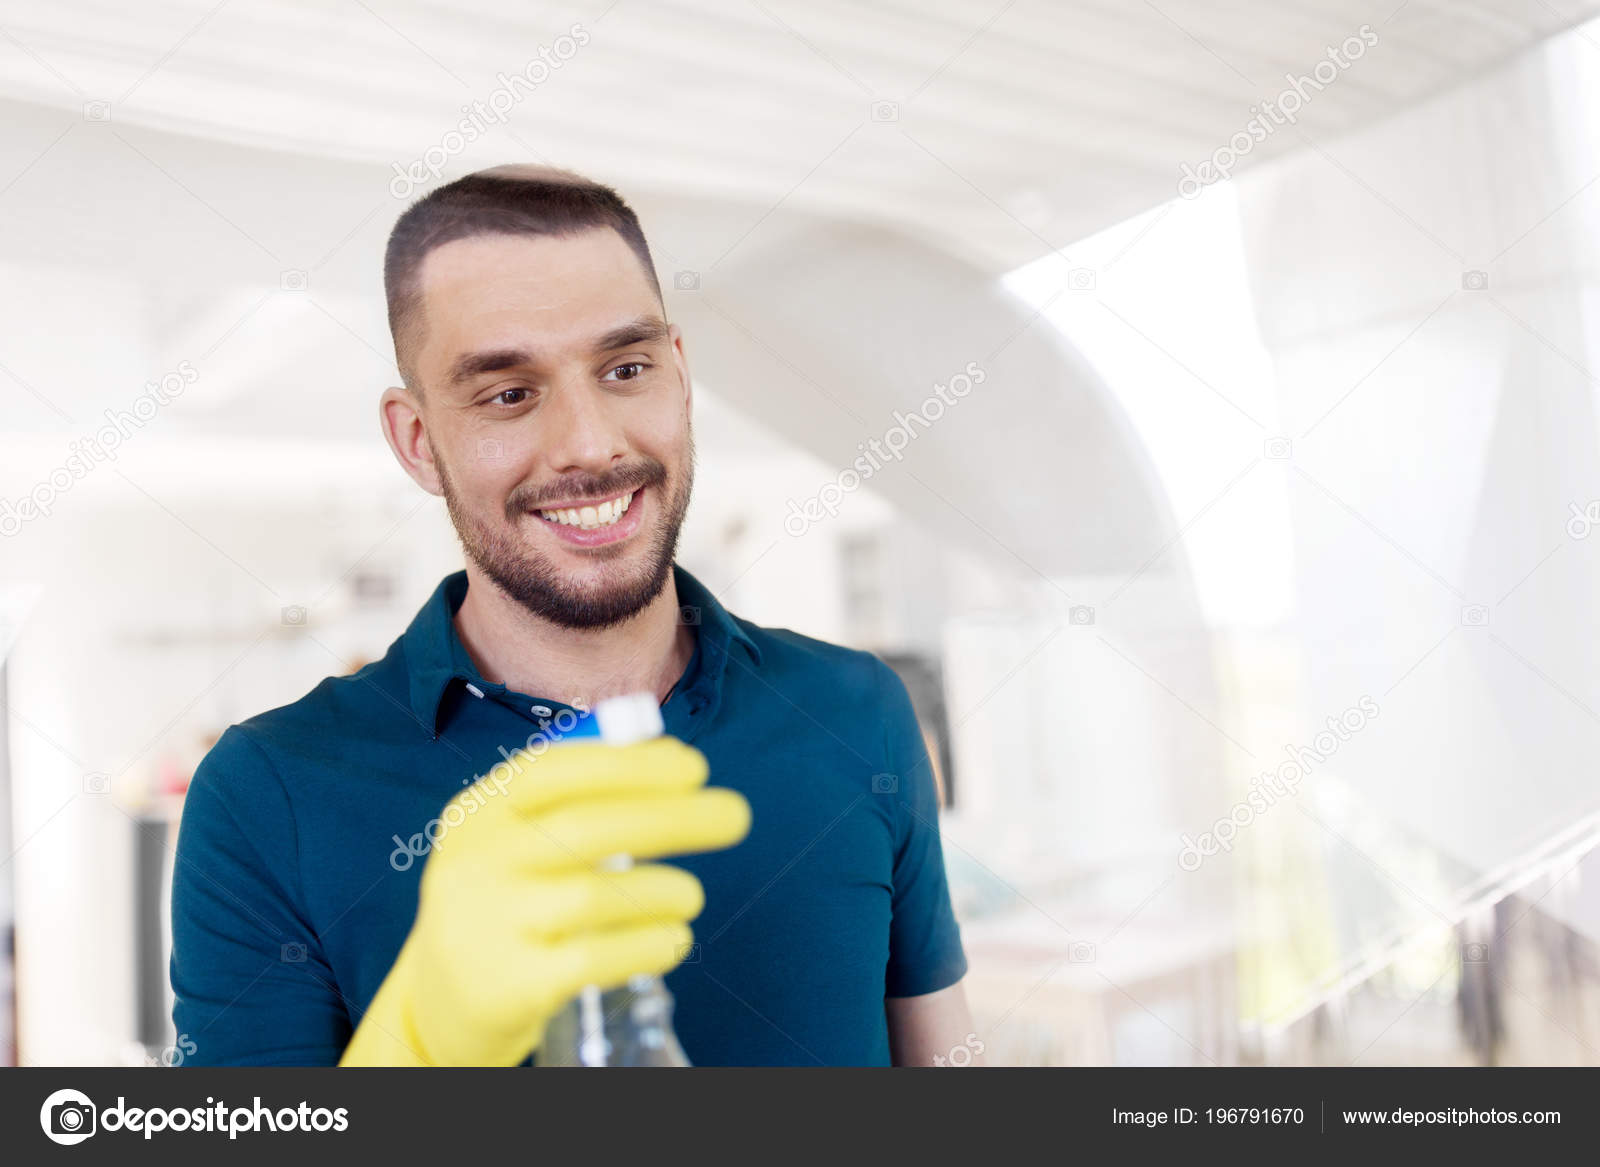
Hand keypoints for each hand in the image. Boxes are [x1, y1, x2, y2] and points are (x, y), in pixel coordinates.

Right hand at [340, 737, 748, 1065]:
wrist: (443, 1001)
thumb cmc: (509, 901)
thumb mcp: (519, 840)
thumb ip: (582, 799)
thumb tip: (675, 760)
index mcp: (479, 814)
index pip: (553, 770)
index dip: (630, 764)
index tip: (694, 766)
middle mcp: (476, 863)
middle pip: (585, 828)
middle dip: (672, 816)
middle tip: (735, 815)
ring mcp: (488, 926)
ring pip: (594, 896)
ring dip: (663, 889)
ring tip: (691, 895)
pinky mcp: (509, 985)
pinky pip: (594, 958)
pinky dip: (649, 943)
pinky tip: (673, 938)